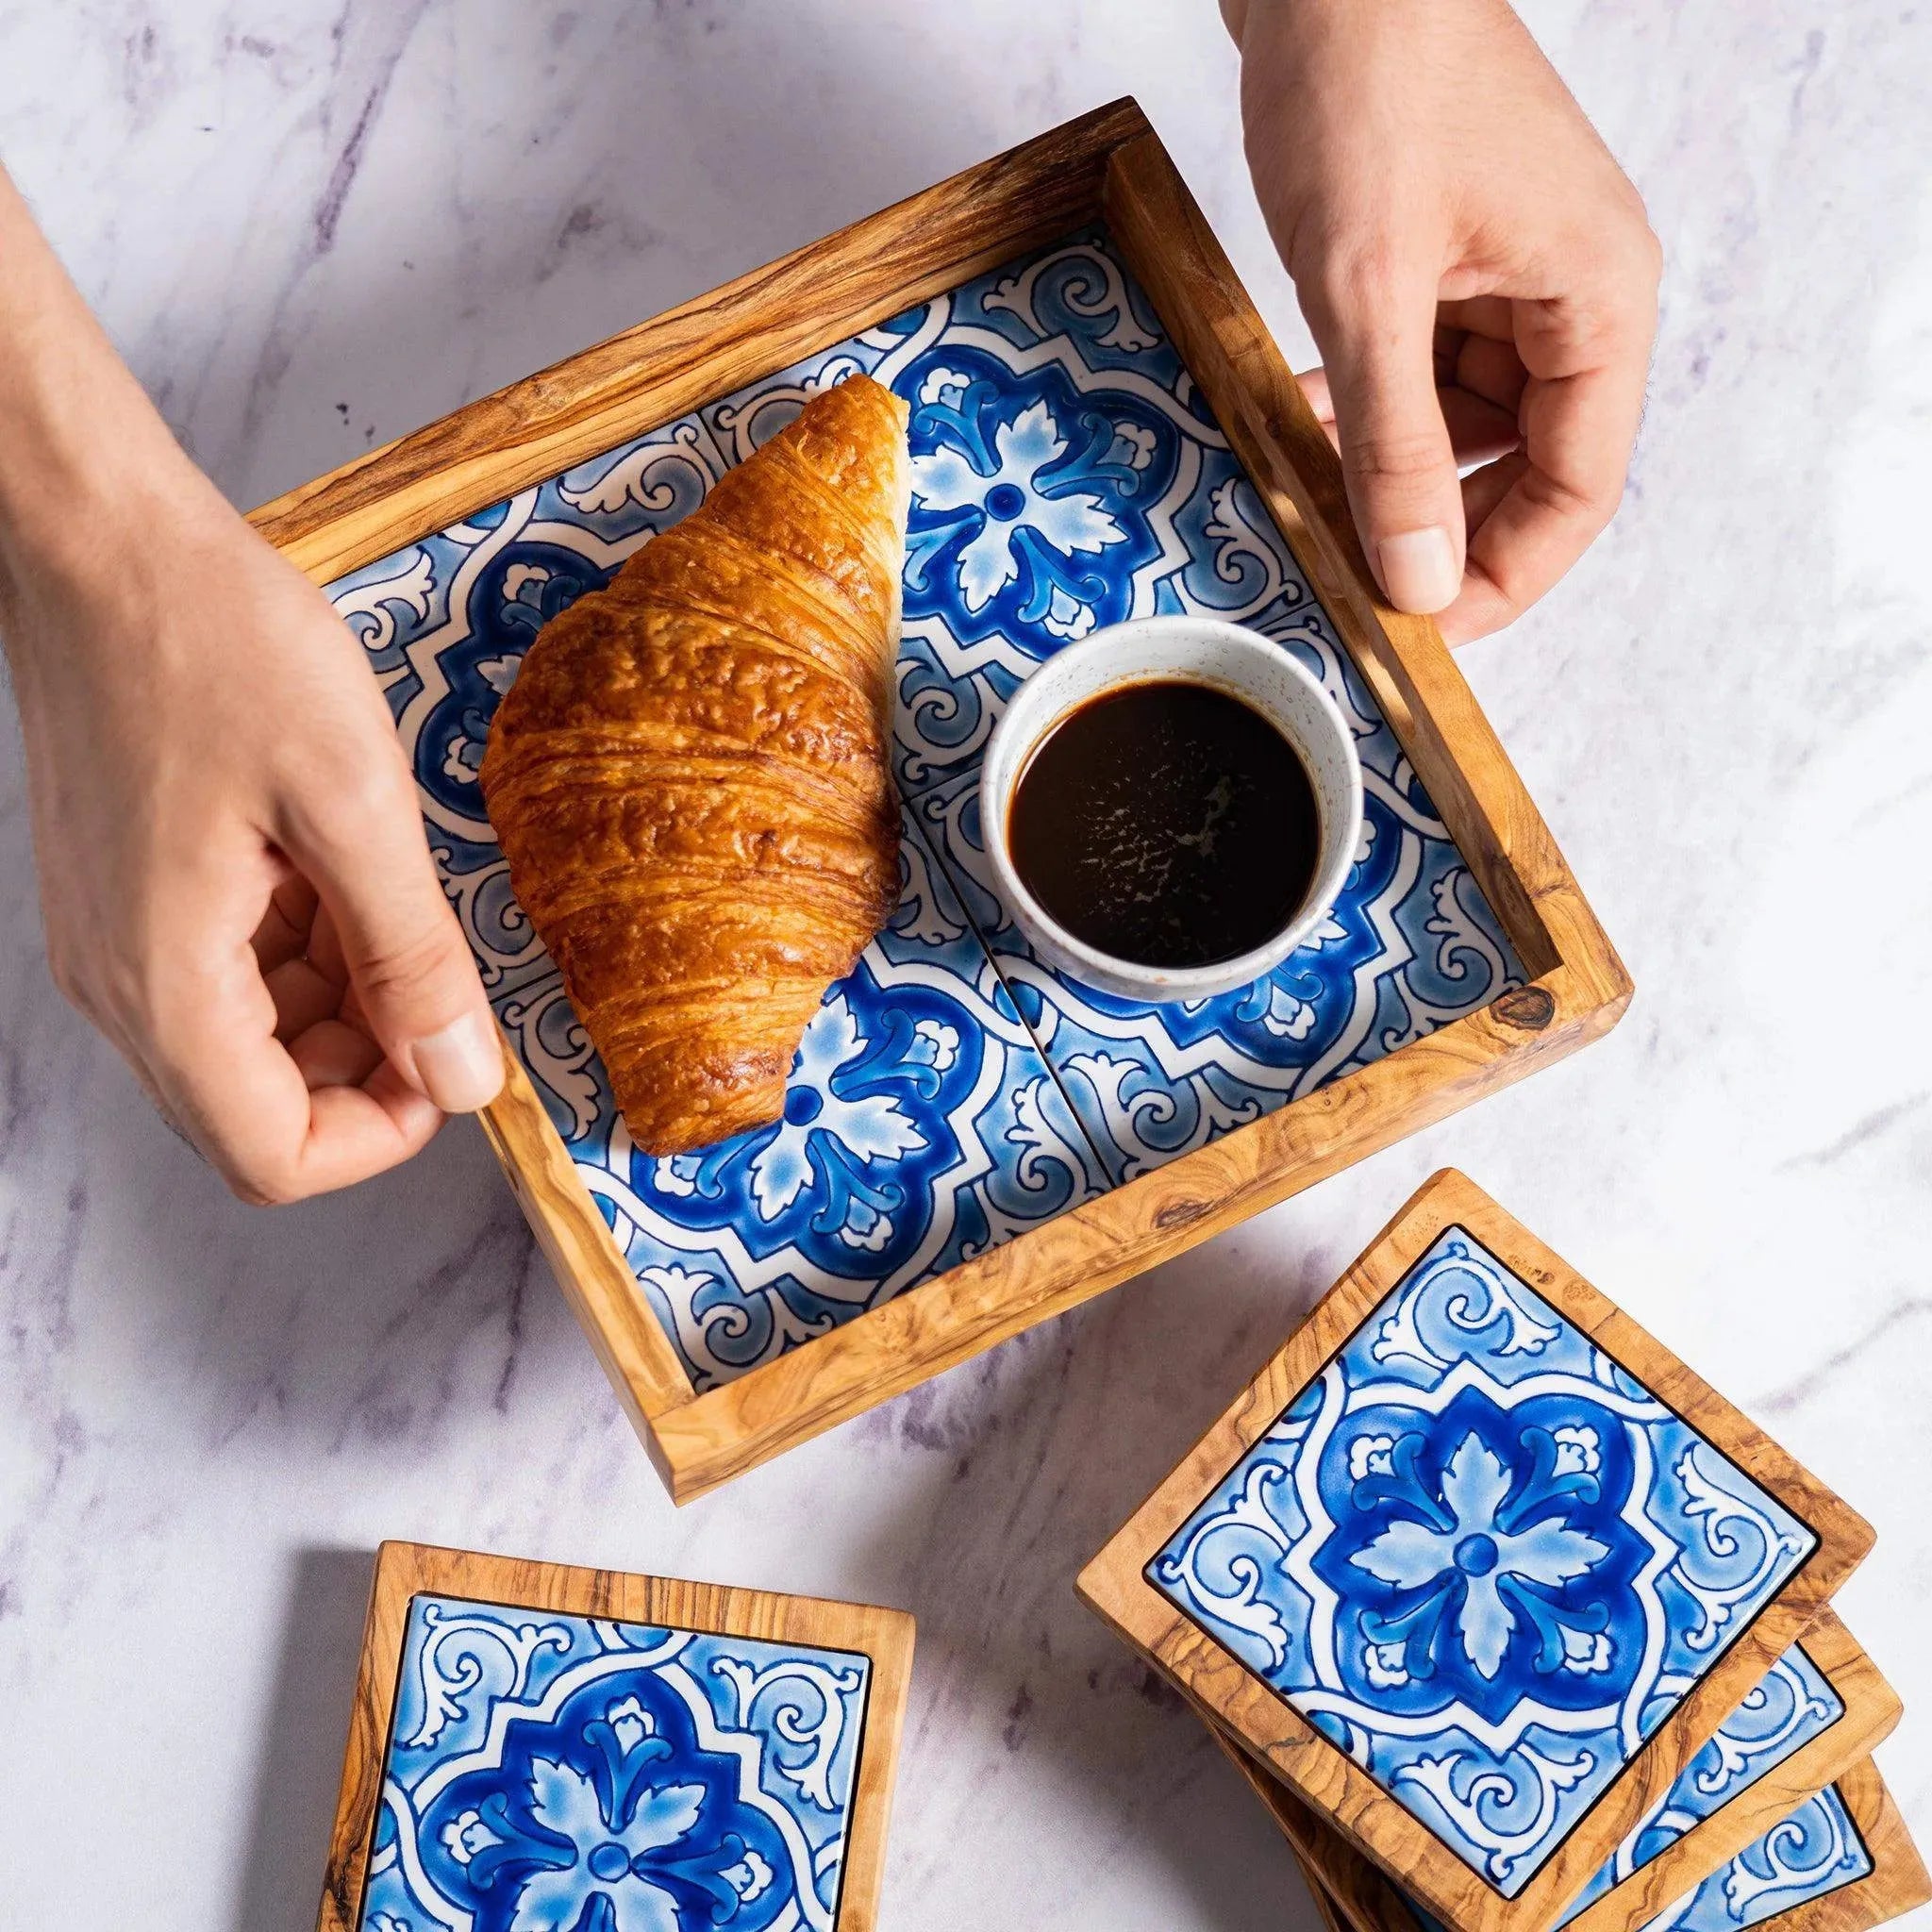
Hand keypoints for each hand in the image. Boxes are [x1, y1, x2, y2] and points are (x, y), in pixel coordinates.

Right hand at [0, 171, 501, 1202]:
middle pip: (258, 1113)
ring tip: (398, 908)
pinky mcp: (131, 896)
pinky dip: (305, 955)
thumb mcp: (353, 804)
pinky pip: (228, 976)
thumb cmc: (214, 644)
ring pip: (251, 1046)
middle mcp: (125, 986)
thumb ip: (412, 957)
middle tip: (446, 987)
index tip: (456, 1064)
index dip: (383, 1136)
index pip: (273, 1158)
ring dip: (344, 1009)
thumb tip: (464, 1076)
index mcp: (166, 986)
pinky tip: (347, 875)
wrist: (100, 539)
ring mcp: (120, 942)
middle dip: (370, 1074)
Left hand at [1222, 0, 1660, 642]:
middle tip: (1351, 578)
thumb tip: (1413, 576)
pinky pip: (1424, 371)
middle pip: (1528, 468)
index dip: (1502, 577)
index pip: (1579, 492)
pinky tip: (1302, 420)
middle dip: (1438, 529)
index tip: (1418, 631)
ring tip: (1310, 497)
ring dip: (1392, 470)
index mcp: (1598, 300)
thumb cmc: (1367, 84)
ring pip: (1467, 426)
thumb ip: (1393, 444)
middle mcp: (1574, 294)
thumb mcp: (1368, 288)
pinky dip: (1369, 409)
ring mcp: (1513, 274)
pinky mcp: (1452, 257)